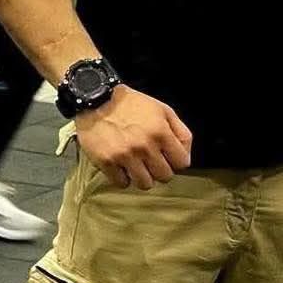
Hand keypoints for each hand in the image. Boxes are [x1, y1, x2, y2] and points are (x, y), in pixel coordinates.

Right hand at [76, 85, 191, 189]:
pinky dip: (122, 178)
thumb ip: (180, 131)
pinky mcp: (107, 162)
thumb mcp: (162, 110)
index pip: (182, 163)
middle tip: (150, 161)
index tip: (167, 157)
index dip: (176, 161)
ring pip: (145, 184)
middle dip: (159, 169)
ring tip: (136, 165)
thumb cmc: (130, 104)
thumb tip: (186, 153)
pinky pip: (122, 183)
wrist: (97, 98)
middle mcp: (145, 146)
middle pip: (164, 176)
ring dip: (142, 177)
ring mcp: (125, 155)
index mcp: (161, 132)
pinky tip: (121, 166)